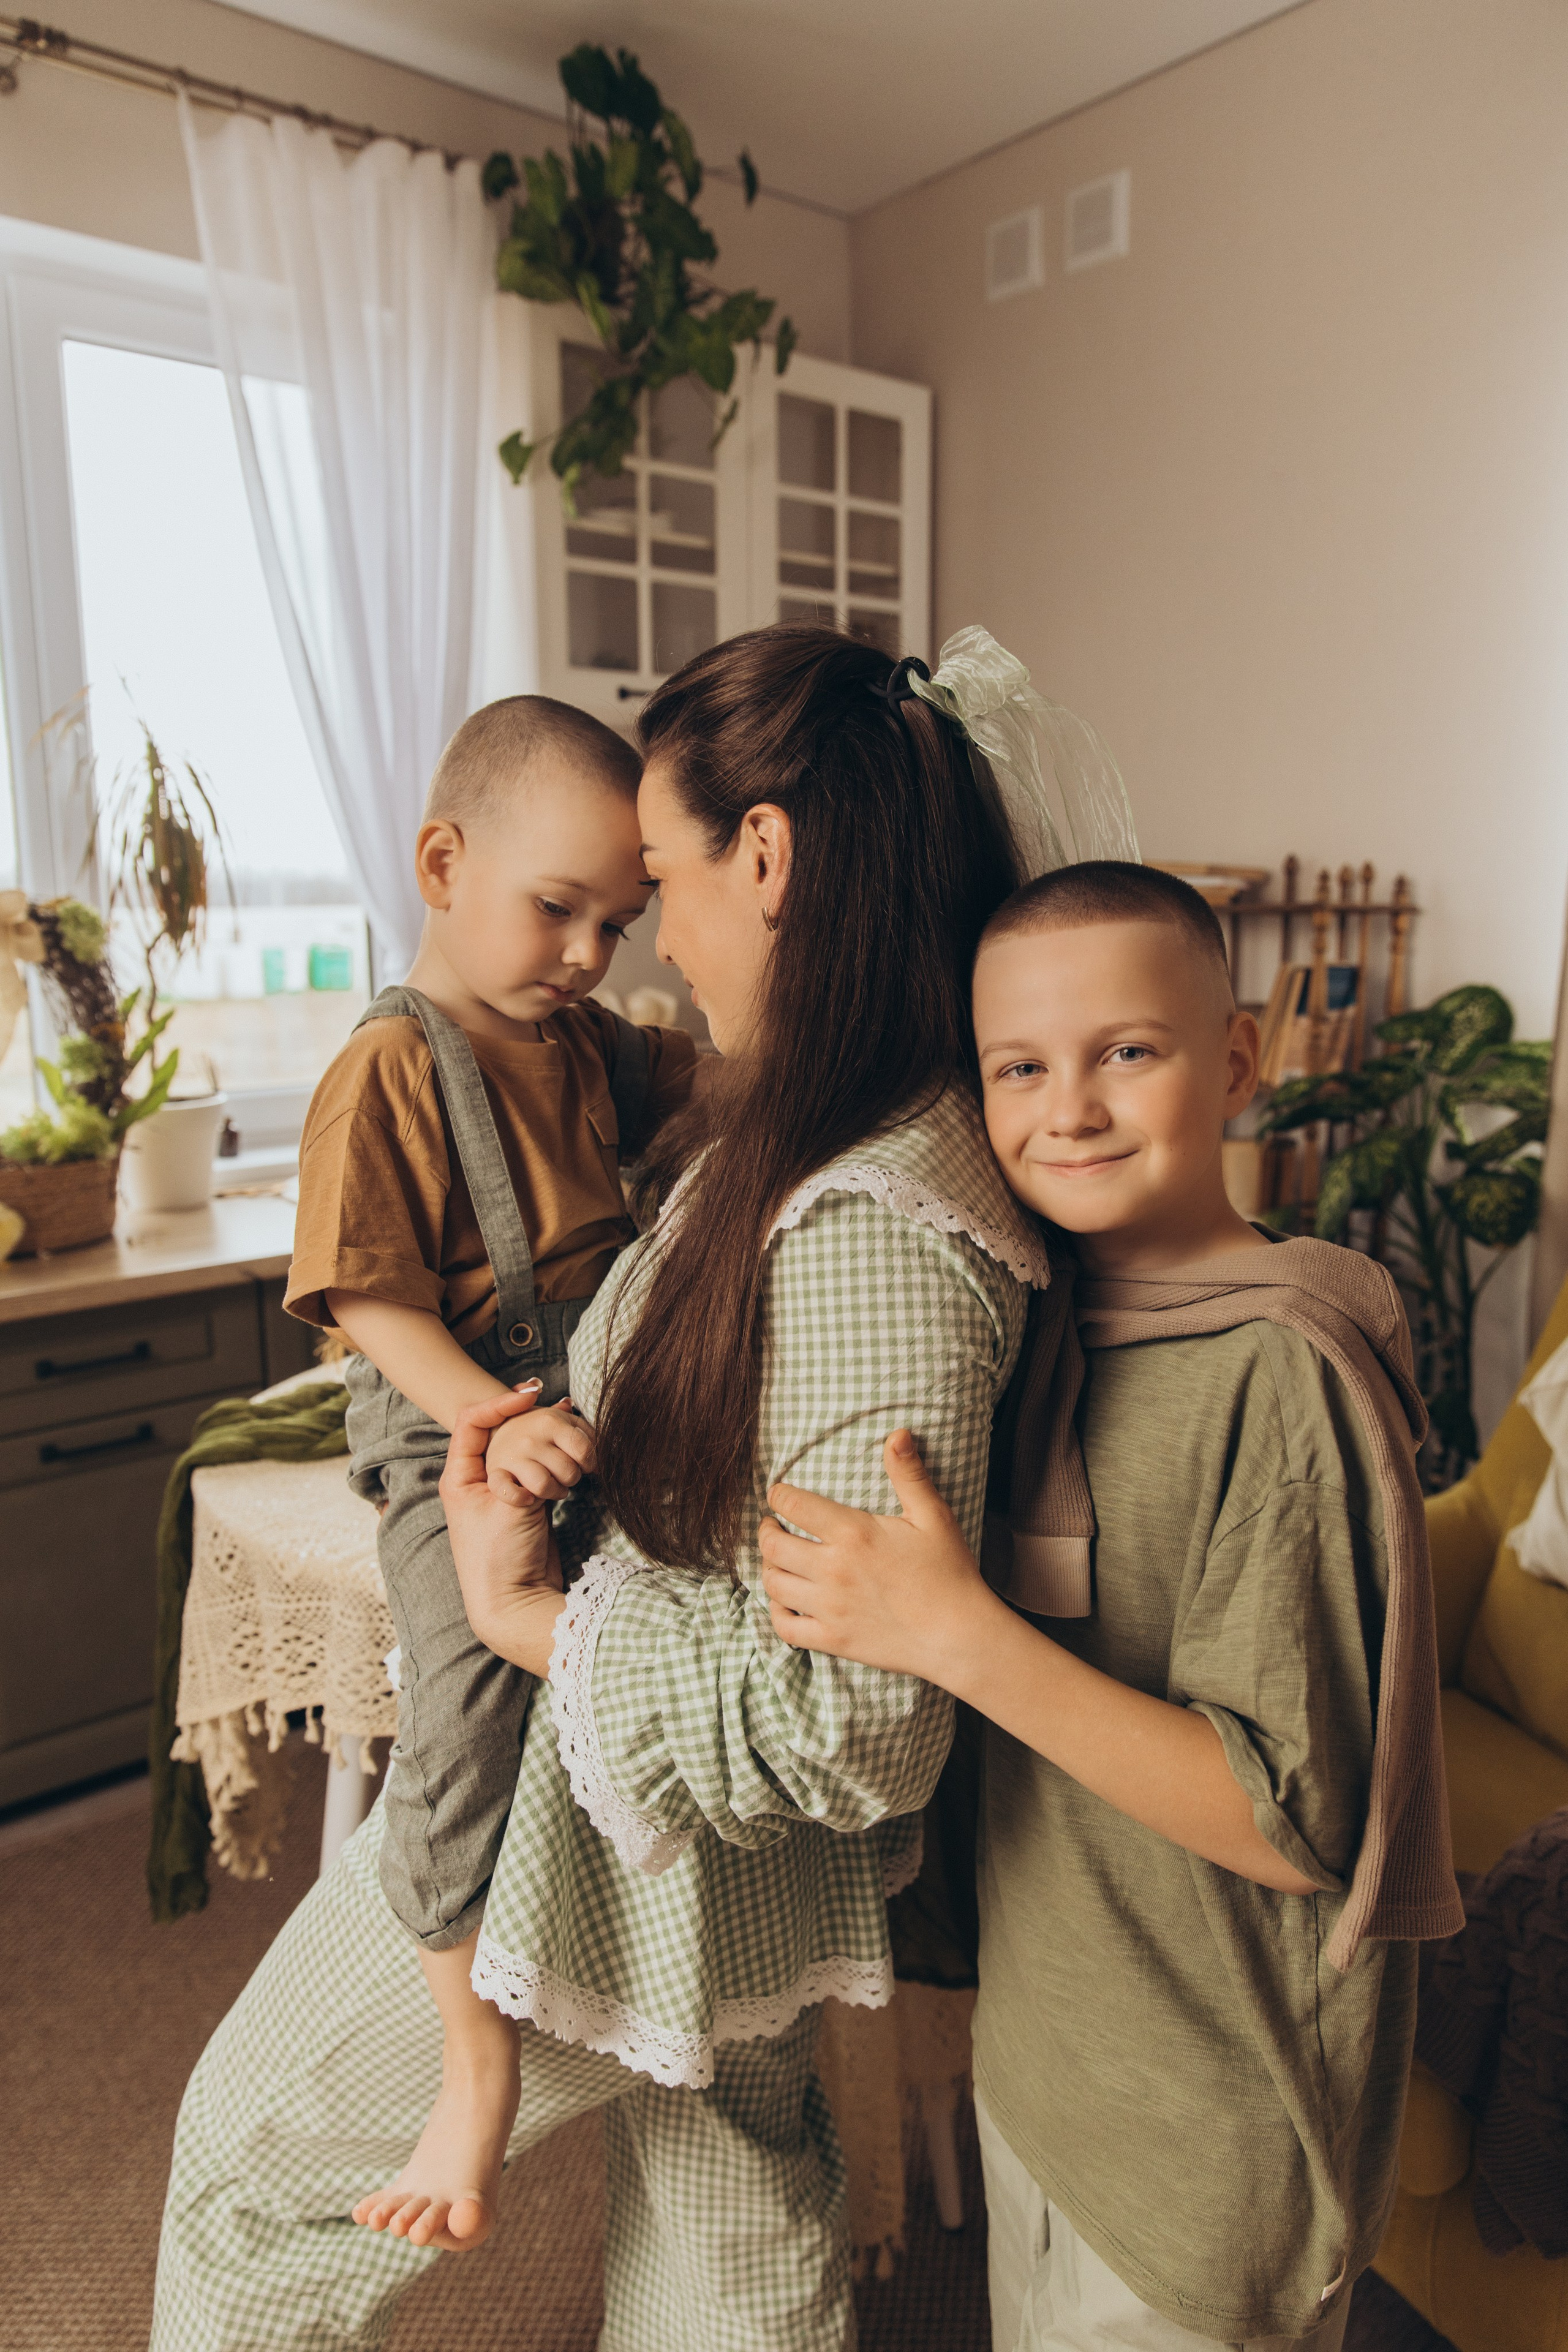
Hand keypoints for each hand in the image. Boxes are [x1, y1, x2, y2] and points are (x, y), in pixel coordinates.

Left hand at [440, 1392, 565, 1674]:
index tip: (532, 1395)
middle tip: (560, 1408)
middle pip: (503, 1430)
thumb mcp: (507, 1506)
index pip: (473, 1421)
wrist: (515, 1602)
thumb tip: (548, 1429)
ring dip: (549, 1441)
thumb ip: (524, 1466)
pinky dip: (558, 1458)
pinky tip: (578, 1452)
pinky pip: (541, 1467)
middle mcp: (478, 1479)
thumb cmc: (498, 1559)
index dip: (500, 1403)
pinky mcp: (527, 1502)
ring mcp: (504, 1490)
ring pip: (525, 1447)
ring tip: (570, 1437)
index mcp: (459, 1476)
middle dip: (532, 1421)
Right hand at [485, 1397, 596, 1509]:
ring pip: (544, 1485)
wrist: (499, 1431)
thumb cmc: (540, 1432)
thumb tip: (610, 1444)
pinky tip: (529, 1498)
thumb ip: (584, 1430)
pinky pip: (509, 1492)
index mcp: (550, 1419)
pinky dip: (520, 1498)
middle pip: (568, 1471)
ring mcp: (511, 1455)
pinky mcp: (496, 1474)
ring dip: (554, 1491)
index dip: (591, 1462)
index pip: (584, 1449)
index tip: (587, 1465)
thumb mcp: (562, 1422)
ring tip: (554, 1486)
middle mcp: (529, 1436)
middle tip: (566, 1474)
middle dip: (573, 1478)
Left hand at [758, 1430, 998, 1685]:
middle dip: (765, 1530)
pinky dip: (776, 1612)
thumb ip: (909, 1474)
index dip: (778, 1494)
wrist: (959, 1635)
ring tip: (777, 1559)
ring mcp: (829, 1607)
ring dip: (768, 1567)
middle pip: (772, 1545)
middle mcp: (833, 1569)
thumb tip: (897, 1433)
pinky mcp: (832, 1640)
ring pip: (773, 1583)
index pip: (793, 1504)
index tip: (778, 1494)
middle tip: (771, 1525)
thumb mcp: (933, 1516)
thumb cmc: (949, 1572)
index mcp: (853, 1533)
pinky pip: (785, 1627)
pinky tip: (784, 1601)